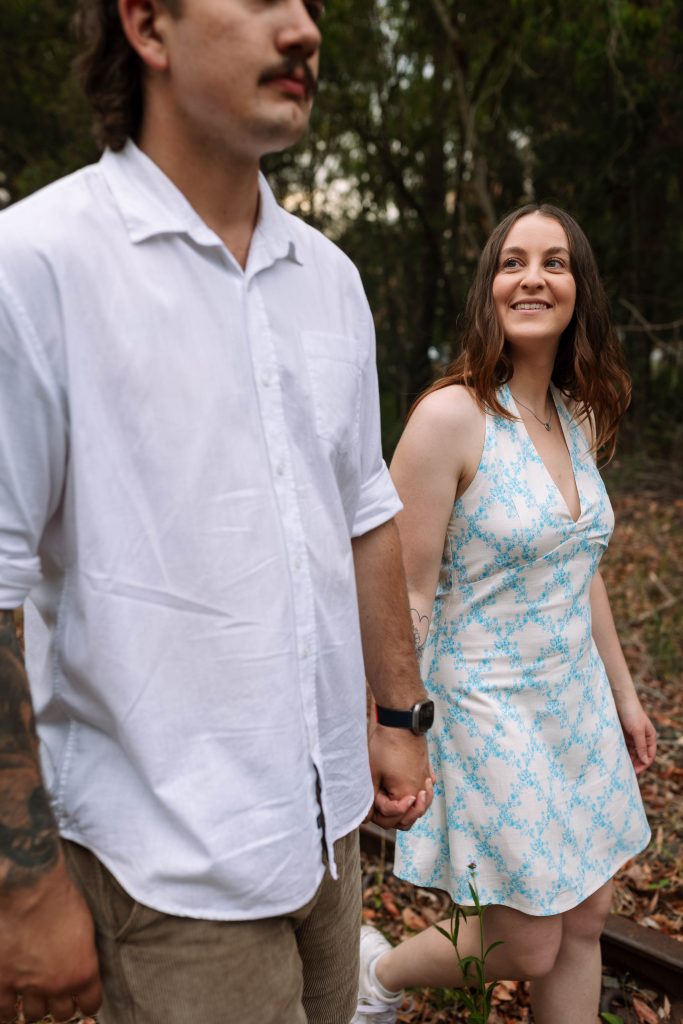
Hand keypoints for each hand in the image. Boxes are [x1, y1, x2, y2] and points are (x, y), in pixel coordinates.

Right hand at [0, 856, 101, 1023]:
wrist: (30, 887)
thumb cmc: (61, 897)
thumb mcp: (86, 928)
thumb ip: (84, 955)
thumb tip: (81, 967)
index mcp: (84, 971)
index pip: (91, 1004)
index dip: (87, 1002)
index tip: (83, 1000)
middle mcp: (58, 985)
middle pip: (63, 1013)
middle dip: (61, 1004)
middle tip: (57, 995)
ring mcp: (28, 986)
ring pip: (34, 1015)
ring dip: (35, 1006)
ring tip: (34, 997)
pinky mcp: (2, 981)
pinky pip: (5, 1011)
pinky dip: (8, 1009)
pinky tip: (11, 1003)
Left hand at [367, 725, 433, 830]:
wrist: (401, 722)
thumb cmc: (385, 747)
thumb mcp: (372, 774)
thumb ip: (371, 798)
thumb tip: (366, 818)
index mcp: (407, 795)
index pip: (394, 821)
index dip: (380, 814)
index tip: (374, 798)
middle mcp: (420, 791)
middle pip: (409, 818)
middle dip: (394, 815)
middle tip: (382, 803)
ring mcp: (425, 779)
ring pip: (420, 805)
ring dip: (408, 807)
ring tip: (396, 800)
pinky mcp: (426, 769)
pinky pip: (425, 789)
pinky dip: (418, 793)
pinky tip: (409, 787)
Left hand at [617, 697, 656, 774]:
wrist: (619, 698)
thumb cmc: (631, 713)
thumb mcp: (637, 731)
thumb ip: (641, 746)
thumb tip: (646, 762)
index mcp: (650, 736)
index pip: (649, 755)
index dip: (643, 765)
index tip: (635, 772)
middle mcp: (642, 737)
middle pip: (640, 755)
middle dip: (635, 763)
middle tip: (626, 773)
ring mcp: (632, 735)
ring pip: (631, 751)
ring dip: (627, 759)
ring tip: (620, 767)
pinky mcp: (623, 733)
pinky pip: (623, 745)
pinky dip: (621, 752)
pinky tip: (616, 757)